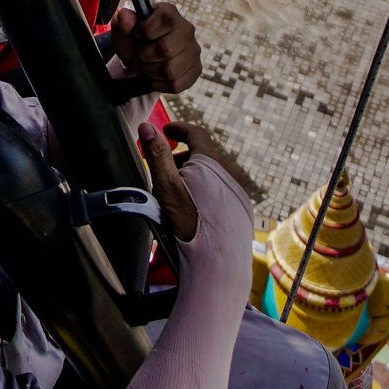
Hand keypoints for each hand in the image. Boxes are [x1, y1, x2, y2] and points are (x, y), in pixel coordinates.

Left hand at [110, 0, 202, 93]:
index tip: (137, 35)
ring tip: (148, 64)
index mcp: (170, 13)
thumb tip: (125, 16)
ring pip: (170, 70)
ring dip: (151, 71)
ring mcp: (194, 51)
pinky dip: (159, 84)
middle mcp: (187, 30)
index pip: (164, 21)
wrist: (144, 57)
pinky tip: (154, 75)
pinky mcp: (196, 70)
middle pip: (166, 49)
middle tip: (141, 53)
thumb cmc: (135, 39)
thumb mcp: (124, 30)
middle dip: (145, 54)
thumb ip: (122, 22)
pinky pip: (176, 85)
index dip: (144, 31)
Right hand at [141, 120, 237, 242]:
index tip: (166, 131)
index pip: (196, 133)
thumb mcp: (166, 186)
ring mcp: (239, 191)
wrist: (216, 262)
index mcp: (212, 162)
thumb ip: (157, 154)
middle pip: (204, 154)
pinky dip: (207, 187)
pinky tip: (194, 206)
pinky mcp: (242, 209)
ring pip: (213, 172)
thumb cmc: (188, 223)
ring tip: (177, 191)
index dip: (179, 129)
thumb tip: (147, 126)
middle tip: (164, 168)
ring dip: (195, 173)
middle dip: (182, 156)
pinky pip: (222, 188)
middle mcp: (231, 172)